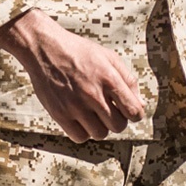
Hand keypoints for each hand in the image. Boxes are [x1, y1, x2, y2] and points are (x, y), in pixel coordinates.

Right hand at [0, 9, 144, 142]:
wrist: (45, 48)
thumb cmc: (79, 51)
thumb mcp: (108, 56)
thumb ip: (128, 79)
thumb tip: (140, 104)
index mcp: (109, 77)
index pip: (133, 110)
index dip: (135, 113)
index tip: (129, 110)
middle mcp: (93, 93)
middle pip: (118, 125)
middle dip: (117, 120)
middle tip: (109, 109)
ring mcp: (75, 105)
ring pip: (100, 134)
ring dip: (100, 126)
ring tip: (93, 111)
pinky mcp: (60, 114)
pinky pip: (80, 137)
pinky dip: (83, 131)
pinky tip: (80, 117)